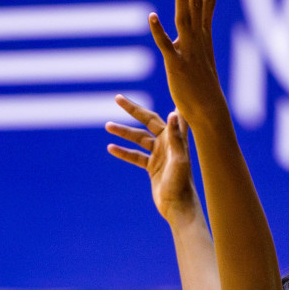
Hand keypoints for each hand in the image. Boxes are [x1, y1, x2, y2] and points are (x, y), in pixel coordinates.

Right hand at [106, 97, 199, 224]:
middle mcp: (168, 143)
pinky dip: (123, 152)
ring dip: (123, 132)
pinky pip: (135, 156)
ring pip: (138, 138)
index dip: (165, 99)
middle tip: (117, 98)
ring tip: (107, 125)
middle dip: (133, 110)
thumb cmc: (181, 184)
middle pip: (148, 121)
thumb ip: (176, 137)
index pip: (168, 114)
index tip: (167, 82)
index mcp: (175, 139)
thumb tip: (173, 112)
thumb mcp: (178, 159)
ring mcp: (160, 155)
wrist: (178, 207)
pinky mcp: (152, 167)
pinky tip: (110, 147)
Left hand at [149, 0, 226, 128]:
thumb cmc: (203, 91)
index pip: (208, 3)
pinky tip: (151, 16)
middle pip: (198, 4)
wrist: (209, 113)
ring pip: (184, 19)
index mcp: (204, 38)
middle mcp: (199, 41)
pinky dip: (158, 31)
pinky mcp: (176, 66)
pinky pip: (165, 45)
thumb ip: (188, 46)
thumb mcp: (199, 62)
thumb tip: (178, 37)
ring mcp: (188, 52)